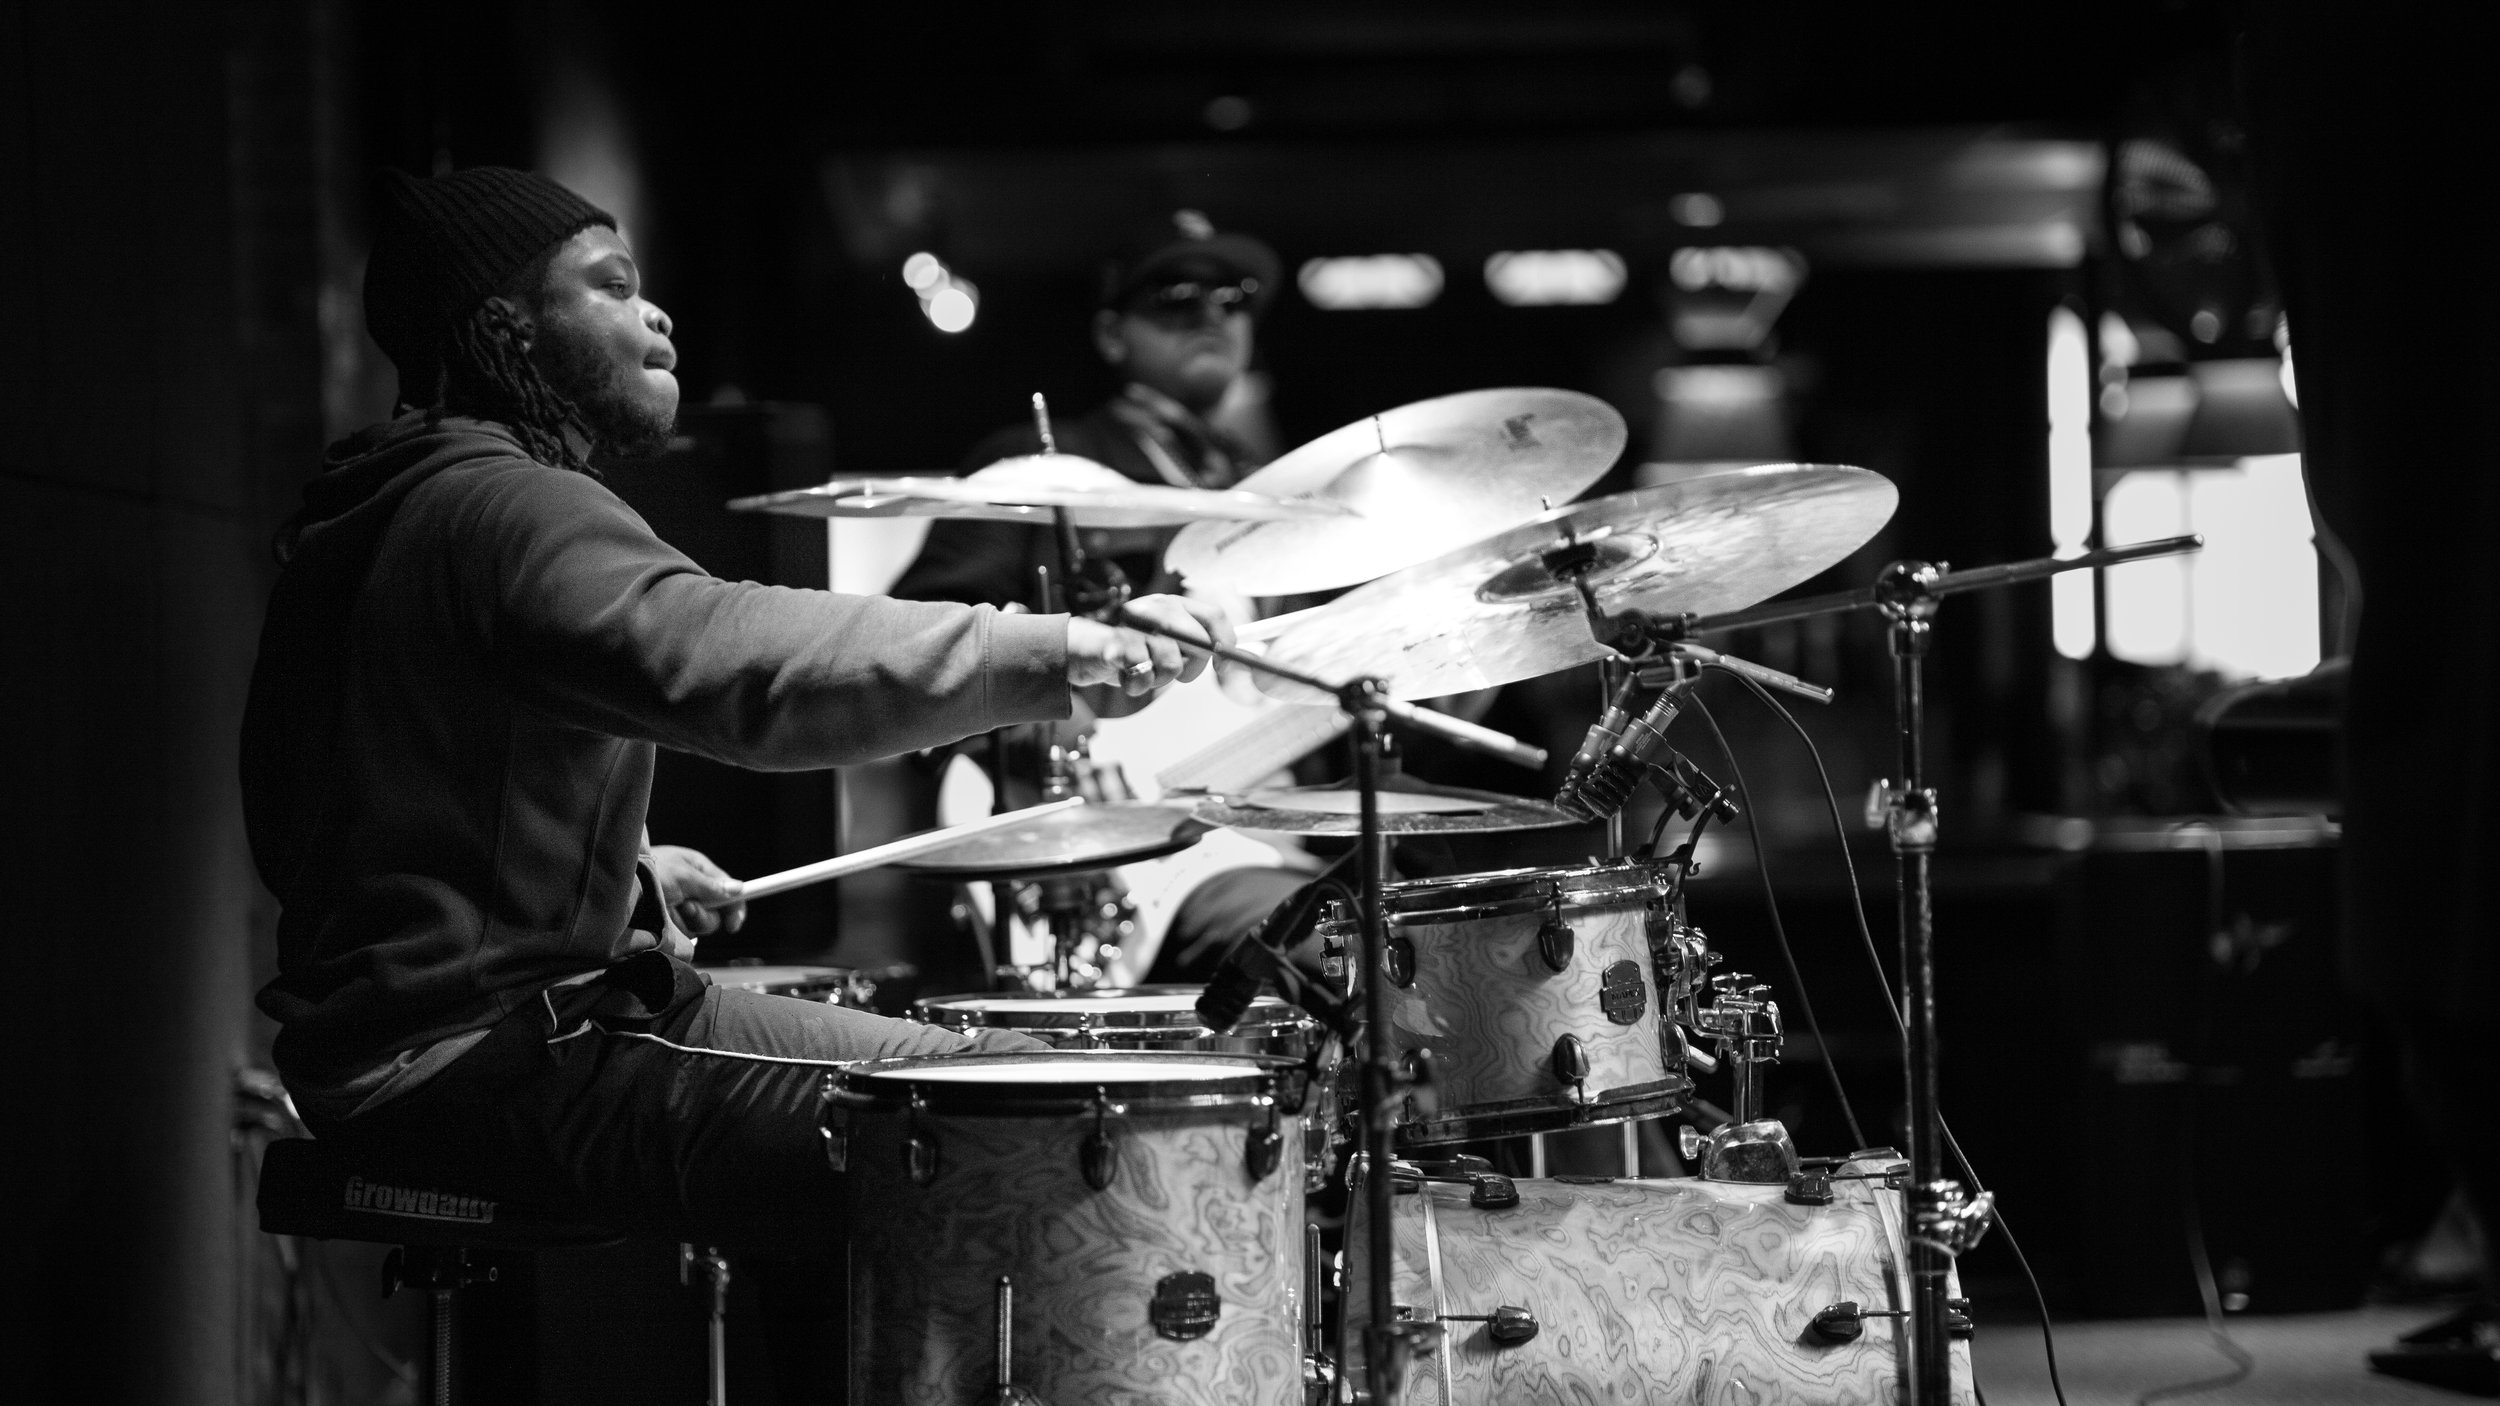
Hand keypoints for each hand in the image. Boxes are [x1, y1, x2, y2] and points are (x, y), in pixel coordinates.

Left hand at [647, 844, 746, 938]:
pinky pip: (682, 934)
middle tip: (686, 907)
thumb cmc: (647, 870)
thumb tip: (738, 888)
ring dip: (686, 921)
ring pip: (698, 927)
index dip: (735, 907)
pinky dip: (674, 930)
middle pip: (715, 914)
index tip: (733, 924)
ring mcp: (678, 908)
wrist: (617, 887)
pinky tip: (661, 920)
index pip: (728, 889)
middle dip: (703, 916)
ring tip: (668, 910)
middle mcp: (691, 889)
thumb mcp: (682, 875)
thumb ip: (711, 886)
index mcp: (698, 870)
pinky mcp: (666, 924)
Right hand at [1065, 594, 1232, 696]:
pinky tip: (1126, 675)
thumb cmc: (1134, 651)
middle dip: (1191, 668)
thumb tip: (1242, 659)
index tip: (1225, 667)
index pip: (1214, 615)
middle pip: (1199, 643)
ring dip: (1160, 679)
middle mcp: (1157, 607)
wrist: (1084, 651)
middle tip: (1169, 672)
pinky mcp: (1117, 645)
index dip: (1227, 643)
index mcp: (1173, 603)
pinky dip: (1138, 686)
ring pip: (1173, 665)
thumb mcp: (1171, 645)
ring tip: (1142, 670)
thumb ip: (1202, 647)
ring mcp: (1136, 624)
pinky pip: (1144, 677)